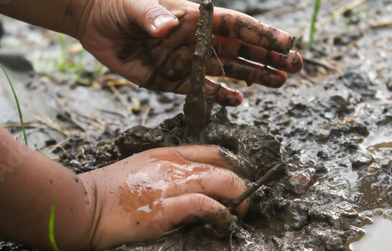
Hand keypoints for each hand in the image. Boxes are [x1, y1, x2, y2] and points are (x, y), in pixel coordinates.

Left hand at [78, 0, 302, 105]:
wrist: (95, 22)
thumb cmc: (116, 5)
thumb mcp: (133, 5)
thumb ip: (151, 14)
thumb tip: (168, 25)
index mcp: (195, 18)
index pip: (235, 26)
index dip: (261, 34)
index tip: (286, 43)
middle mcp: (198, 40)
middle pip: (241, 48)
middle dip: (269, 56)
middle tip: (296, 66)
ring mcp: (188, 61)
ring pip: (229, 69)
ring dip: (254, 76)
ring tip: (280, 82)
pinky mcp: (173, 81)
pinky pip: (203, 90)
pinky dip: (220, 96)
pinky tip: (238, 101)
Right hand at [79, 145, 247, 249]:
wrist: (84, 205)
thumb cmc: (110, 192)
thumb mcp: (142, 169)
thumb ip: (168, 172)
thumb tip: (194, 186)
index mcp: (169, 154)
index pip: (215, 151)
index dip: (235, 166)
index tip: (241, 184)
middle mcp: (174, 165)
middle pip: (226, 166)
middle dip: (243, 187)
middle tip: (243, 207)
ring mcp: (170, 184)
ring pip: (223, 181)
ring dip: (239, 201)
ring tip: (237, 218)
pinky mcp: (165, 207)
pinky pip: (205, 204)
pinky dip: (221, 215)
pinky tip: (221, 226)